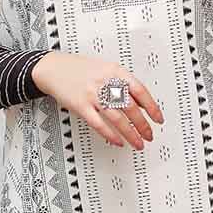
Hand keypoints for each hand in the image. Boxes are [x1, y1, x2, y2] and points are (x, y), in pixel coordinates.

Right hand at [30, 52, 163, 150]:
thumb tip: (142, 103)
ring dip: (130, 134)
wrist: (54, 69)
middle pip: (131, 108)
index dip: (152, 107)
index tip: (158, 119)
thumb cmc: (80, 70)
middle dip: (143, 125)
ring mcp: (93, 95)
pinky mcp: (81, 106)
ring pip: (118, 119)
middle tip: (149, 135)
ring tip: (138, 143)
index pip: (140, 91)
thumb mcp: (106, 69)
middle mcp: (105, 82)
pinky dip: (110, 135)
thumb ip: (123, 84)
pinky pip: (99, 124)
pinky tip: (118, 141)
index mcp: (115, 71)